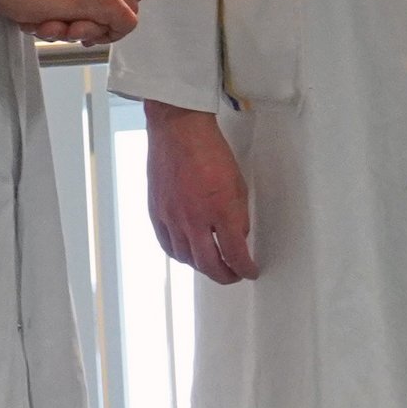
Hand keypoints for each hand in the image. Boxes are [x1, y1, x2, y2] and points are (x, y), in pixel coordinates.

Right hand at [145, 102, 255, 281]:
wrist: (178, 131)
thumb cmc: (210, 151)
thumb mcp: (238, 184)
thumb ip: (239, 216)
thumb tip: (238, 238)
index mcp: (220, 210)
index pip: (235, 254)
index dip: (245, 268)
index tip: (250, 271)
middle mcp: (194, 219)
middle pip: (209, 264)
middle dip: (225, 276)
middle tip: (233, 275)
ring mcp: (172, 218)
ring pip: (186, 258)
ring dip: (202, 266)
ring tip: (213, 263)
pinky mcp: (156, 213)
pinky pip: (167, 245)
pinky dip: (180, 255)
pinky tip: (188, 254)